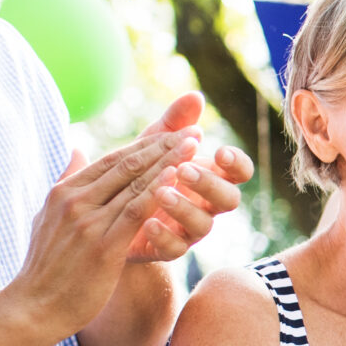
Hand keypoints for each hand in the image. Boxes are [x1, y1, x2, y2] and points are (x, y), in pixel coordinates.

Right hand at [10, 129, 199, 336]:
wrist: (34, 307)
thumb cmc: (47, 268)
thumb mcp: (47, 217)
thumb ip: (66, 182)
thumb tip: (76, 150)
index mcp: (64, 192)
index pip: (112, 159)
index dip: (146, 144)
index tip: (174, 133)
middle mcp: (75, 201)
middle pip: (127, 165)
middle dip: (164, 145)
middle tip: (194, 131)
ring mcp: (88, 222)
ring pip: (135, 183)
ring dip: (168, 162)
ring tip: (195, 147)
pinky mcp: (103, 245)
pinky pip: (136, 211)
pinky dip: (158, 191)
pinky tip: (178, 178)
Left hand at [125, 93, 253, 264]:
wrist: (106, 212)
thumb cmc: (139, 174)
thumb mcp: (153, 145)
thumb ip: (174, 123)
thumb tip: (195, 96)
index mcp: (210, 177)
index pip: (239, 172)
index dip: (236, 163)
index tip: (219, 151)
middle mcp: (206, 205)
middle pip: (229, 199)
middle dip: (209, 184)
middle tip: (184, 169)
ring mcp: (189, 230)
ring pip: (203, 225)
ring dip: (184, 207)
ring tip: (160, 192)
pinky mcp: (166, 249)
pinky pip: (175, 249)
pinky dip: (163, 236)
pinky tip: (147, 222)